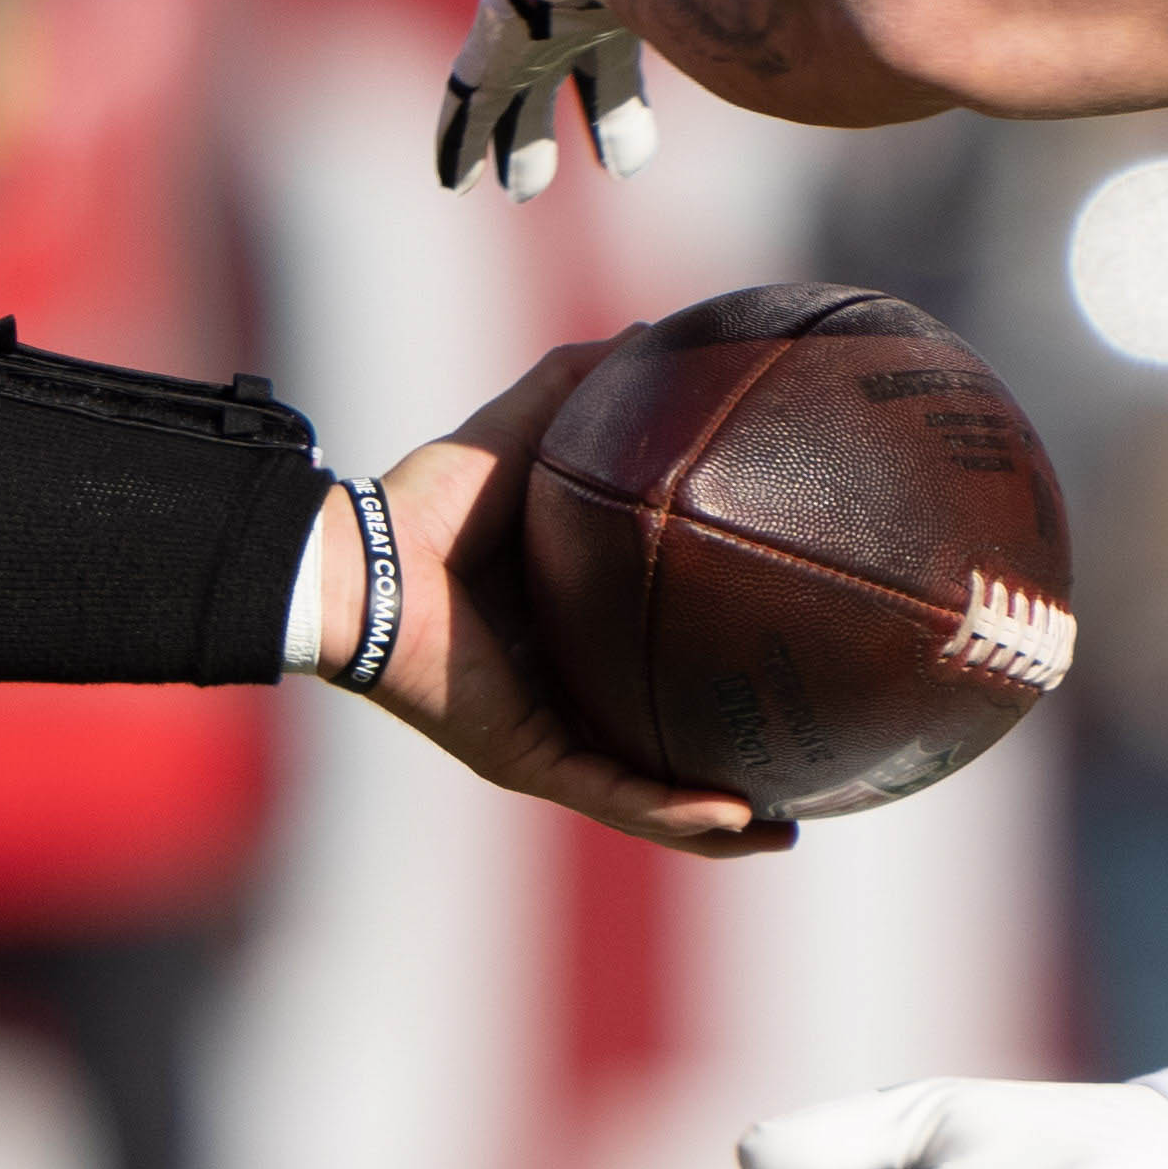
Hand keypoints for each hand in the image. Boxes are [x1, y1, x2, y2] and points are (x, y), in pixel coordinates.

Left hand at [334, 340, 786, 860]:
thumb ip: (578, 383)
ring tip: (785, 836)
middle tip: (802, 785)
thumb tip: (651, 332)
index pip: (653, 673)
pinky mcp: (525, 759)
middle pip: (659, 758)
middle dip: (727, 784)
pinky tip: (737, 814)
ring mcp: (544, 739)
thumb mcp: (523, 433)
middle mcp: (560, 700)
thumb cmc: (427, 501)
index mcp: (567, 640)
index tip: (783, 678)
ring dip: (714, 825)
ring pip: (644, 803)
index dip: (712, 685)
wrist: (365, 559)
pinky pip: (614, 795)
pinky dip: (675, 813)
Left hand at [435, 0, 700, 198]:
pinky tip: (452, 176)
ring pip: (523, 80)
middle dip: (585, 110)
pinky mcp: (498, 29)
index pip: (635, 26)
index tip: (639, 140)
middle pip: (581, 57)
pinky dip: (462, 133)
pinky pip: (472, 90)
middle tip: (597, 167)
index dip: (632, 83)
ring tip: (521, 190)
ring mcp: (534, 4)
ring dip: (523, 136)